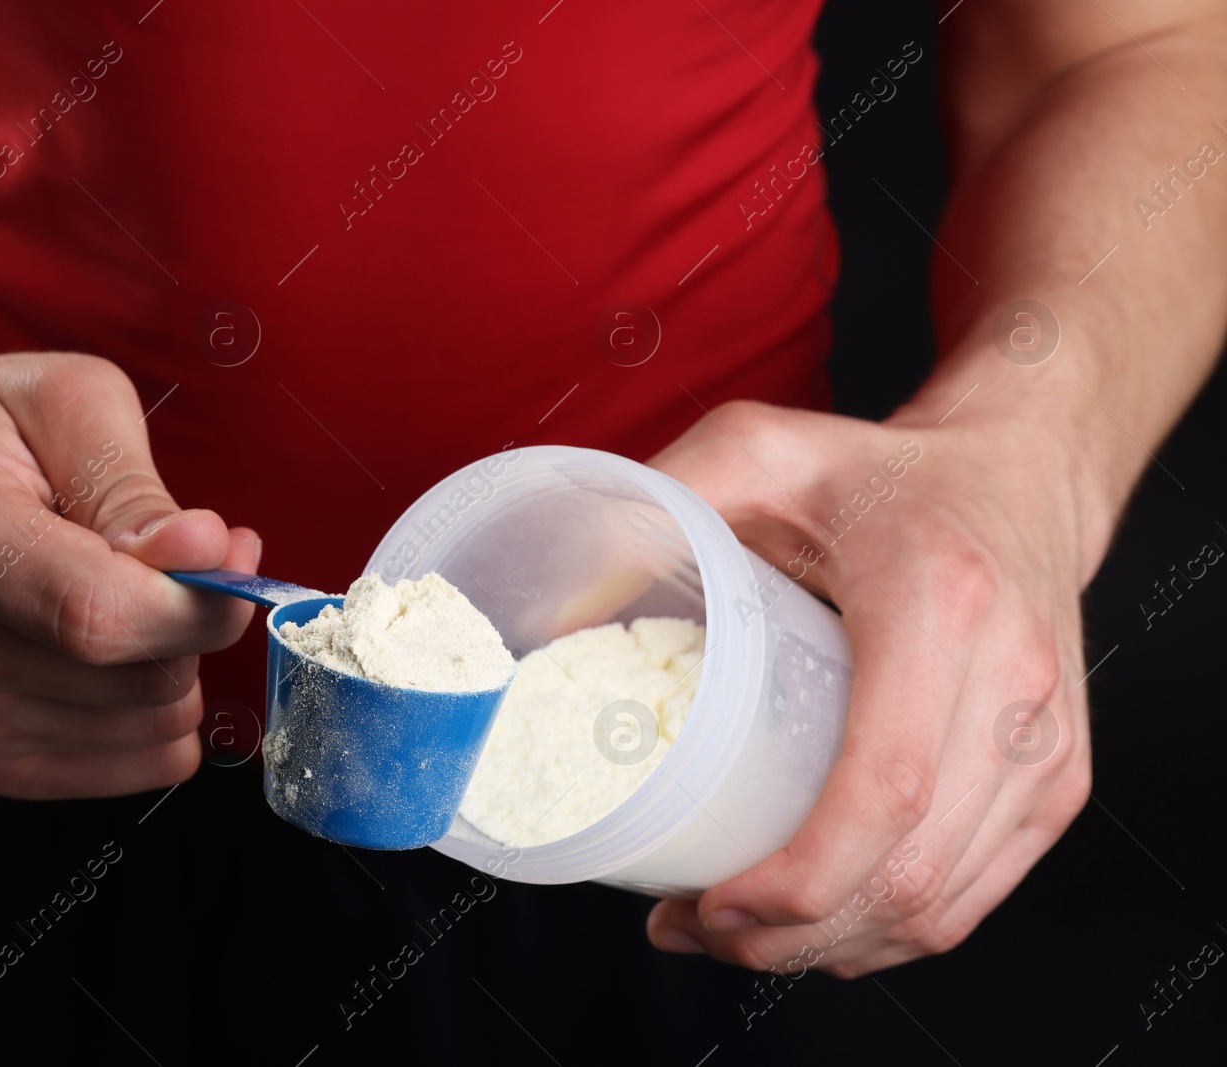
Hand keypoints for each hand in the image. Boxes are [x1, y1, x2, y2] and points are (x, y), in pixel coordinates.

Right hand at [0, 345, 258, 798]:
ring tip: (129, 594)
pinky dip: (157, 713)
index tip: (233, 554)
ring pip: (149, 728)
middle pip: (132, 680)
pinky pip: (134, 766)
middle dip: (195, 620)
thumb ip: (137, 488)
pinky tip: (120, 651)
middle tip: (182, 560)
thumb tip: (208, 557)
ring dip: (176, 664)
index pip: (94, 614)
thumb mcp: (69, 404)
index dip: (192, 602)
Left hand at [642, 399, 1092, 975]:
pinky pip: (971, 898)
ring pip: (939, 906)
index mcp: (941, 605)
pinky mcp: (1055, 781)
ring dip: (826, 948)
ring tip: (732, 932)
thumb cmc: (888, 472)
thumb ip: (662, 496)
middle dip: (786, 934)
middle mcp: (1012, 685)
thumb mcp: (765, 449)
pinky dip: (884, 934)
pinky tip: (813, 926)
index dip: (795, 881)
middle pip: (906, 873)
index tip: (709, 903)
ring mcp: (1043, 745)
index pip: (884, 790)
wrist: (1021, 474)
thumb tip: (557, 595)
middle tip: (691, 926)